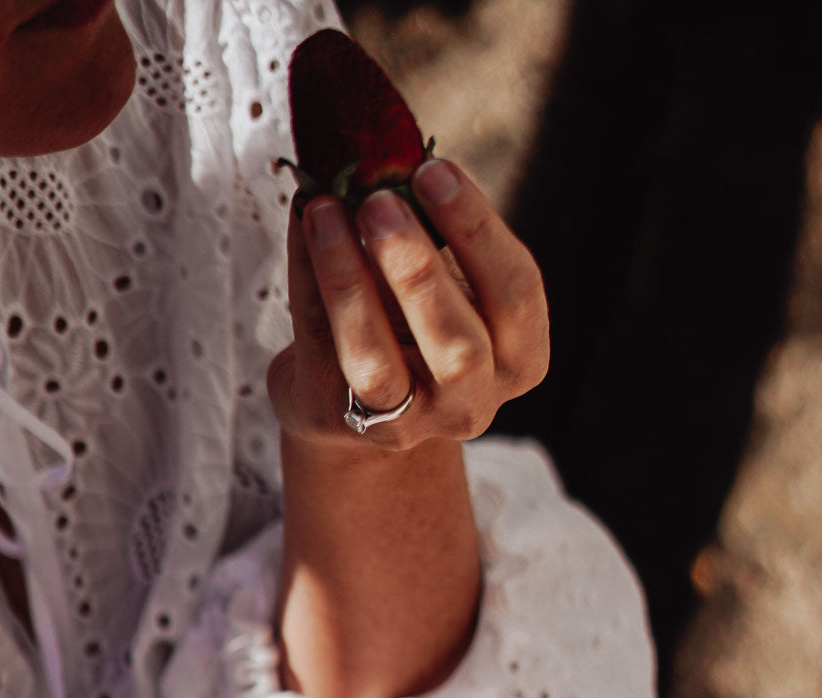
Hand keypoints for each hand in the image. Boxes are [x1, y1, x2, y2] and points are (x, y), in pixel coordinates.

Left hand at [267, 157, 549, 450]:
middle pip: (459, 346)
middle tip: (379, 202)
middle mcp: (471, 403)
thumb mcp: (445, 279)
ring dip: (348, 282)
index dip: (478, 230)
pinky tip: (302, 224)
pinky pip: (320, 349)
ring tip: (325, 211)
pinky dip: (307, 282)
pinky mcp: (342, 420)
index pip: (516, 294)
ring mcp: (406, 424)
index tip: (435, 171)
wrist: (356, 392)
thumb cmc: (412, 318)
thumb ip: (435, 230)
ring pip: (377, 363)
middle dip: (417, 270)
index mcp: (518, 359)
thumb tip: (391, 149)